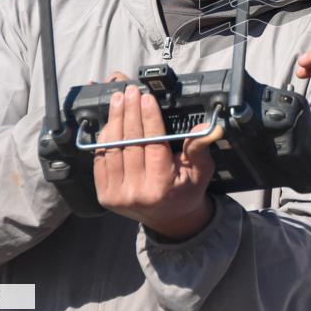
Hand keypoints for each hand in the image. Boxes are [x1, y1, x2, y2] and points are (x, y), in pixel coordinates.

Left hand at [93, 84, 219, 239]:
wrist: (168, 219)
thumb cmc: (186, 190)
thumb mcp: (200, 170)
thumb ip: (199, 148)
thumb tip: (210, 127)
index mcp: (161, 186)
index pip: (153, 144)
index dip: (149, 118)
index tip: (147, 97)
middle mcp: (137, 192)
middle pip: (130, 143)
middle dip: (130, 112)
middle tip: (130, 91)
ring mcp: (117, 195)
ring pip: (112, 149)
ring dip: (114, 121)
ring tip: (118, 99)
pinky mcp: (104, 195)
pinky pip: (101, 160)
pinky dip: (104, 139)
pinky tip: (110, 121)